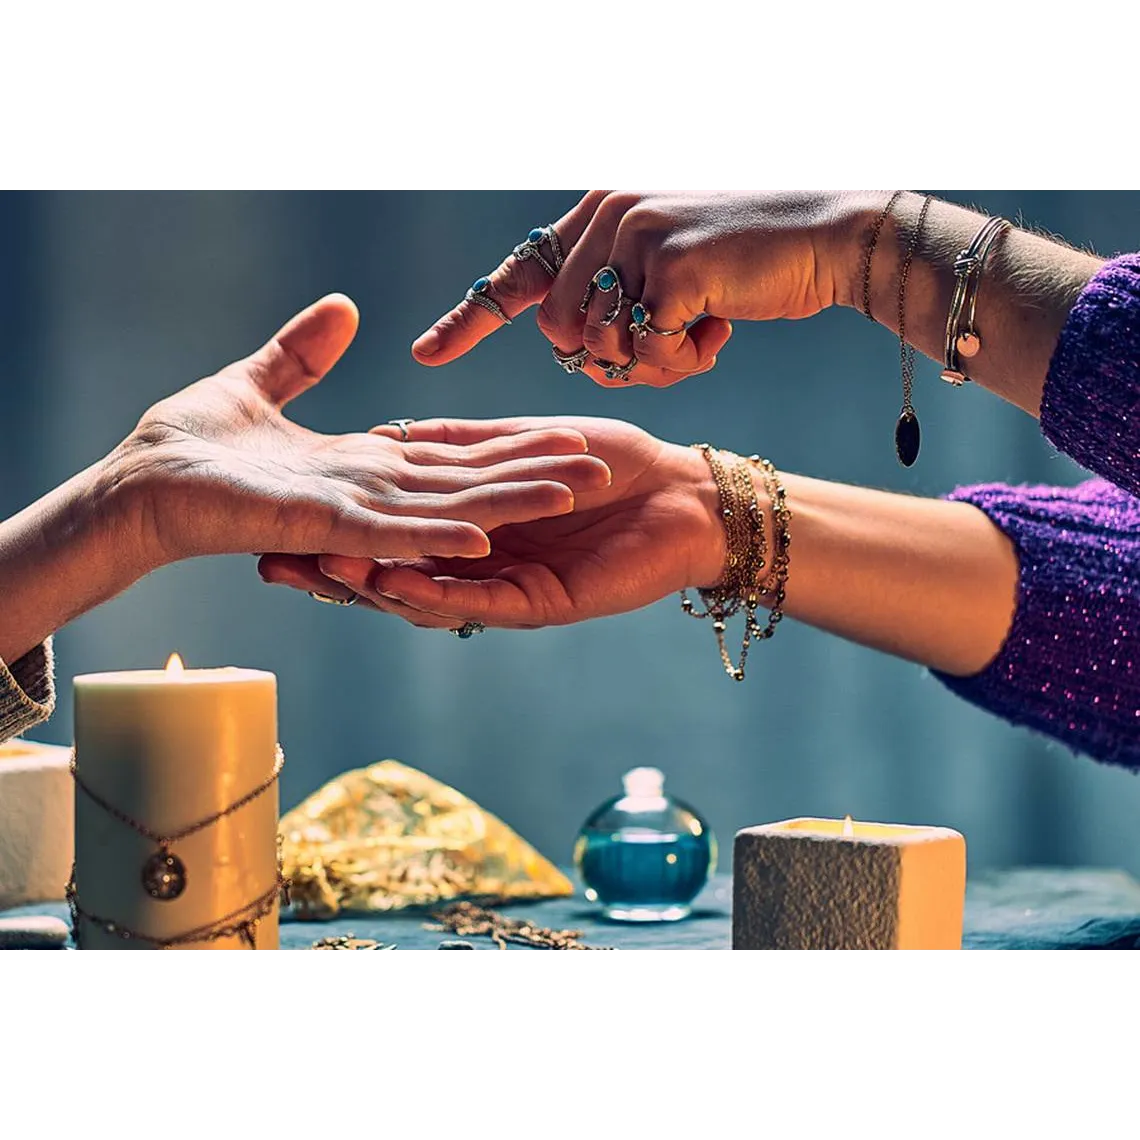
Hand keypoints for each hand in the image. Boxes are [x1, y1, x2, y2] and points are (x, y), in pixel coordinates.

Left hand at [104, 295, 612, 572]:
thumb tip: (342, 308)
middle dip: (527, 478)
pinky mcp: (319, 531)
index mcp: (358, 469)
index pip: (450, 455)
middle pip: (464, 486)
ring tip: (565, 494)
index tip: (562, 436)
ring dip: (503, 507)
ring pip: (442, 514)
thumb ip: (302, 353)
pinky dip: (430, 540)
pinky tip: (478, 536)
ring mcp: (346, 518)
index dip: (507, 446)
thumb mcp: (253, 383)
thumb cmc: (185, 444)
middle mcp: (365, 498)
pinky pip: (384, 539)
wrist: (128, 490)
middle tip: (594, 468)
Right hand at [256, 416, 726, 624]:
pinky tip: (390, 583)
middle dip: (330, 570)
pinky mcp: (536, 604)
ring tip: (317, 574)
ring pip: (423, 594)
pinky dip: (433, 592)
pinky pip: (476, 602)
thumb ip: (457, 440)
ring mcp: (503, 587)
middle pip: (390, 571)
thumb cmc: (608, 458)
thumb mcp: (515, 437)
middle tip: (268, 563)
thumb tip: (390, 429)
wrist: (680, 490)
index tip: (272, 520)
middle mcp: (478, 562)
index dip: (333, 528)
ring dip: (369, 585)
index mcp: (469, 526)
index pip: (386, 530)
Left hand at [410, 188, 877, 388]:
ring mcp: (636, 236)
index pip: (521, 271)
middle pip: (560, 329)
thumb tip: (580, 344)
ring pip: (597, 344)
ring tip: (699, 332)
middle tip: (667, 344)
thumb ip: (618, 292)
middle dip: (608, 358)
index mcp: (601, 214)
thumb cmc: (752, 265)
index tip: (425, 353)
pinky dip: (681, 360)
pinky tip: (718, 331)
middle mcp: (608, 216)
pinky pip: (645, 350)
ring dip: (649, 363)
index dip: (471, 318)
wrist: (831, 236)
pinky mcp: (668, 266)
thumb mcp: (671, 270)